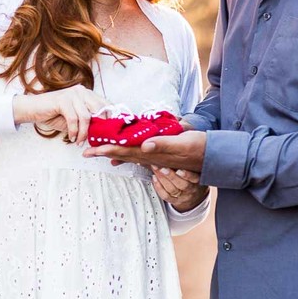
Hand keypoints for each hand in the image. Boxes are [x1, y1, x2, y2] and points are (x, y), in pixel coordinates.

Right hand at [12, 84, 106, 144]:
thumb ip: (88, 122)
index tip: (109, 133)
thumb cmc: (54, 114)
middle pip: (100, 109)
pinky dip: (74, 131)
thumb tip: (102, 133)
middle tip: (96, 139)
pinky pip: (73, 119)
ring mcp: (72, 94)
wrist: (32, 109)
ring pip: (86, 116)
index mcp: (87, 93)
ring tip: (80, 142)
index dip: (110, 119)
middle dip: (99, 127)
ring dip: (84, 133)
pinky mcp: (63, 100)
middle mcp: (82, 91)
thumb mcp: (75, 119)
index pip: (105, 104)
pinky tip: (72, 138)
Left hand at [83, 129, 206, 171]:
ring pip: (128, 154)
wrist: (211, 155)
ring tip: (96, 151)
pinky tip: (119, 154)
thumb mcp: (181, 143)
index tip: (91, 150)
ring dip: (112, 153)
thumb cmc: (197, 147)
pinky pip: (138, 154)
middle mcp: (149, 155)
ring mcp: (153, 155)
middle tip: (85, 152)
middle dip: (103, 152)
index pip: (124, 150)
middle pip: (121, 154)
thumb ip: (163, 144)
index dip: (106, 150)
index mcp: (151, 152)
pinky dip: (126, 152)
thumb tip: (144, 146)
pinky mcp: (158, 154)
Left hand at [151, 166, 207, 211]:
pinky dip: (159, 187)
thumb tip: (179, 147)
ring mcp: (182, 196)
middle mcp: (190, 189)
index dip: (187, 175)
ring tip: (156, 169)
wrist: (195, 196)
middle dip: (171, 176)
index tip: (180, 169)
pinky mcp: (174, 200)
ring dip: (162, 179)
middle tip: (162, 168)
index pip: (194, 178)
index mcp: (197, 180)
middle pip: (182, 184)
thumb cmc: (193, 178)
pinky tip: (154, 178)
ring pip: (172, 190)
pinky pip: (166, 196)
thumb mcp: (197, 171)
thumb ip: (190, 162)